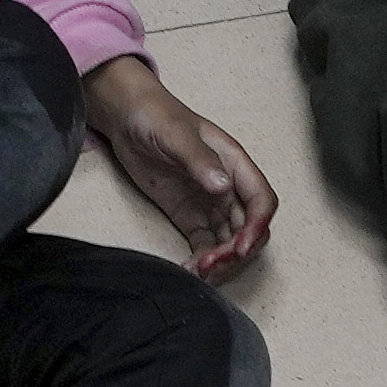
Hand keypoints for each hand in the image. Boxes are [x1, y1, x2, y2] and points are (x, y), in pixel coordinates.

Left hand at [80, 57, 278, 274]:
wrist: (126, 117)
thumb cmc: (155, 115)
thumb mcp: (176, 134)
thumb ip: (200, 160)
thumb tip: (223, 186)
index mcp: (234, 163)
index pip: (261, 201)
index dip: (257, 226)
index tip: (240, 247)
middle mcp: (228, 186)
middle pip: (248, 228)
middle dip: (236, 251)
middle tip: (211, 265)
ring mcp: (209, 204)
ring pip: (228, 241)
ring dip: (220, 261)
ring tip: (197, 271)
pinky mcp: (189, 216)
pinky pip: (204, 244)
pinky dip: (202, 261)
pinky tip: (188, 270)